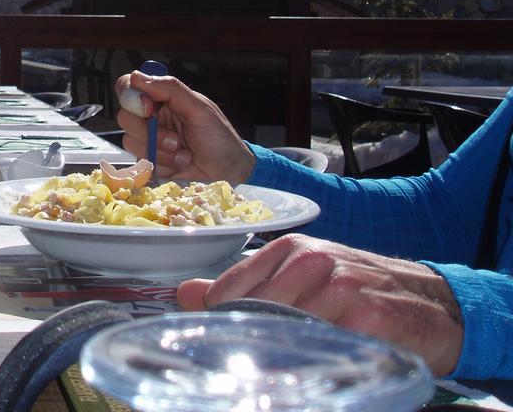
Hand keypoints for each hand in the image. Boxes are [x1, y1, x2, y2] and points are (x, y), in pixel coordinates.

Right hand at [114, 71, 253, 183]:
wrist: (229, 171)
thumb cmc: (219, 137)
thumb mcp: (199, 109)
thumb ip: (170, 89)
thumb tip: (137, 76)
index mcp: (161, 98)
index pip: (128, 87)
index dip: (132, 98)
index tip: (150, 110)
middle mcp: (151, 117)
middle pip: (125, 117)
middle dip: (152, 134)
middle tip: (177, 141)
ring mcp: (148, 139)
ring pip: (131, 142)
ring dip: (160, 152)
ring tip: (184, 155)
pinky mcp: (148, 160)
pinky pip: (141, 162)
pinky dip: (162, 165)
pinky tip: (179, 164)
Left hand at [177, 234, 463, 375]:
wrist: (433, 303)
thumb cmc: (360, 289)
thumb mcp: (301, 276)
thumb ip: (242, 286)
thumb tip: (185, 294)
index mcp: (291, 249)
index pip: (231, 287)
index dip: (218, 318)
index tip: (215, 341)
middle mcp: (313, 261)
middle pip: (254, 311)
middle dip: (247, 339)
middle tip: (243, 363)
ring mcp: (341, 287)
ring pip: (285, 330)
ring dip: (277, 354)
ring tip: (278, 367)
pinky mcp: (366, 318)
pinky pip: (322, 348)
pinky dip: (311, 363)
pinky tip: (312, 368)